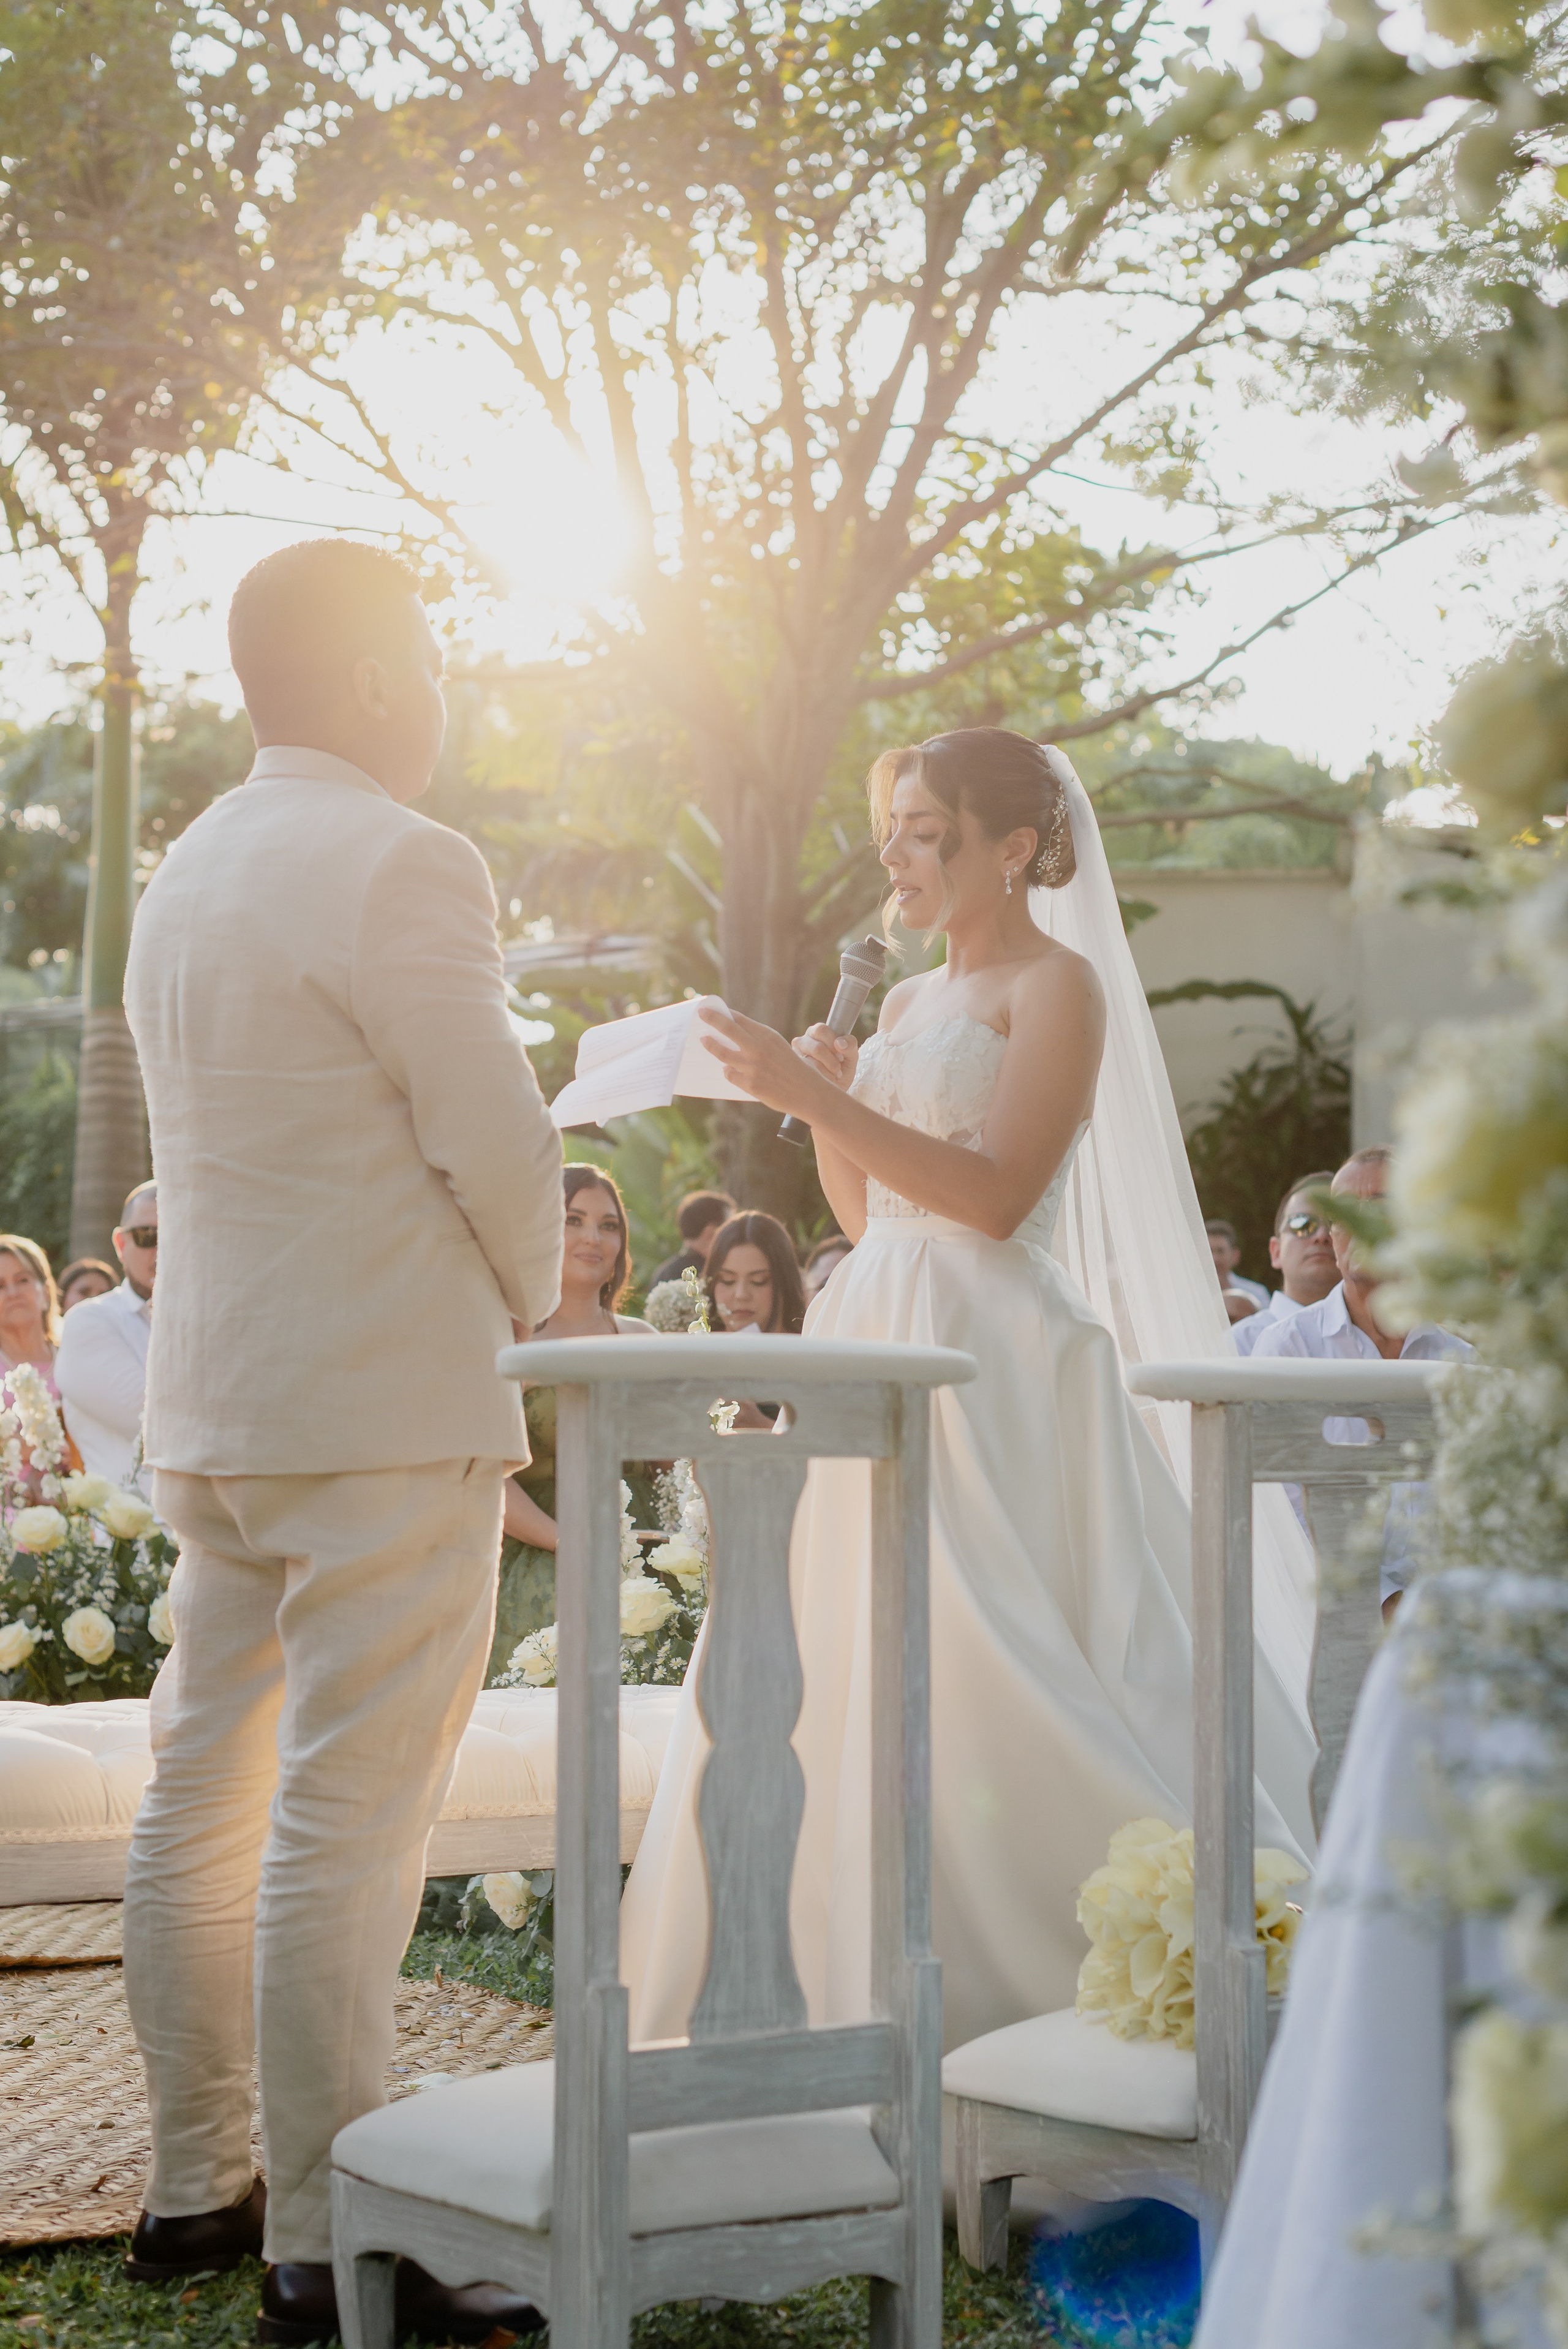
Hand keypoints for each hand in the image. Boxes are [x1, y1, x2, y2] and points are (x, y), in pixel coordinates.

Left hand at [700, 1006, 827, 1118]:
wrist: (807, 1091)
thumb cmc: (792, 1066)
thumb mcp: (778, 1045)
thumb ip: (758, 1039)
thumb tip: (732, 1031)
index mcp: (767, 1036)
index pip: (739, 1019)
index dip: (724, 1012)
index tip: (711, 1008)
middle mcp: (759, 1049)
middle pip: (728, 1029)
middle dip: (712, 1019)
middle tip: (701, 1014)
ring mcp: (753, 1067)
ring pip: (723, 1053)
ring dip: (711, 1045)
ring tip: (704, 1040)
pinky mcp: (750, 1085)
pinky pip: (730, 1074)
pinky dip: (727, 1070)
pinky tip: (727, 1069)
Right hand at [792, 1024, 858, 1092]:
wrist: (833, 1091)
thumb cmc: (841, 1070)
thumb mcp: (851, 1057)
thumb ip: (850, 1045)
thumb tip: (839, 1043)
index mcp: (816, 1032)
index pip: (821, 1030)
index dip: (833, 1043)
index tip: (841, 1056)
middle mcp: (802, 1041)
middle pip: (817, 1048)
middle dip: (832, 1061)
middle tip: (838, 1067)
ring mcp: (795, 1057)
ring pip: (813, 1064)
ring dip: (828, 1072)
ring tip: (833, 1076)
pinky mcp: (794, 1072)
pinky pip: (809, 1075)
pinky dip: (822, 1079)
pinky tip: (825, 1081)